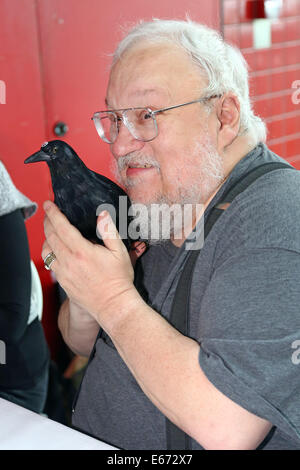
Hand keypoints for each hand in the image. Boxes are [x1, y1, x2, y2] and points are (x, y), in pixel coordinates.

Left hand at [42, 201, 142, 327]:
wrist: (113, 305)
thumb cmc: (118, 281)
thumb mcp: (120, 252)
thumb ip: (109, 231)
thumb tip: (103, 215)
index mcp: (82, 251)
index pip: (61, 227)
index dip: (53, 213)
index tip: (49, 205)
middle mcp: (69, 261)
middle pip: (50, 236)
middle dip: (47, 222)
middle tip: (49, 214)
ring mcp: (64, 272)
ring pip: (46, 250)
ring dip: (46, 238)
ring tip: (51, 232)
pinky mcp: (63, 282)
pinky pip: (50, 263)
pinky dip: (50, 253)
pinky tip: (57, 251)